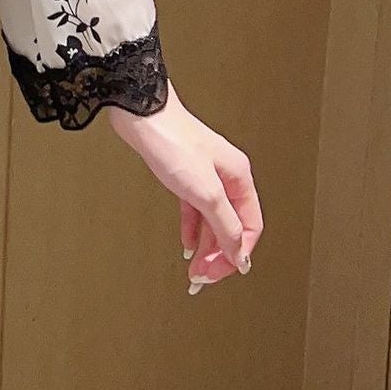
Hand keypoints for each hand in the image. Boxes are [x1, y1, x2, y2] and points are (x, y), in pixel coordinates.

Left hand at [107, 85, 261, 294]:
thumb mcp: (204, 191)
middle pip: (232, 226)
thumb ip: (224, 225)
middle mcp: (227, 177)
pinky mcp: (184, 174)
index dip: (237, 253)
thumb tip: (239, 253)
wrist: (140, 113)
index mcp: (240, 178)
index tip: (220, 273)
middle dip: (218, 254)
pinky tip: (187, 244)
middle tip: (202, 277)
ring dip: (205, 246)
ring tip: (194, 268)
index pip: (251, 227)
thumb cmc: (172, 141)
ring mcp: (205, 175)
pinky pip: (195, 209)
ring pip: (213, 220)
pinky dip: (192, 228)